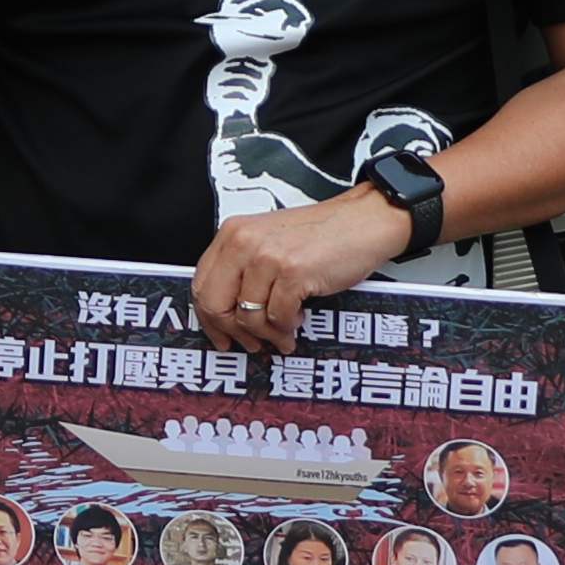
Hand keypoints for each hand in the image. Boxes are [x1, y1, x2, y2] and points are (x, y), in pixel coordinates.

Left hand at [194, 192, 409, 348]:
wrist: (363, 221)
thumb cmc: (321, 233)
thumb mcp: (268, 241)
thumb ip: (242, 269)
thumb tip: (225, 313)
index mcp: (232, 233)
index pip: (201, 284)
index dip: (208, 318)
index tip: (220, 334)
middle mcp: (244, 242)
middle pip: (215, 304)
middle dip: (232, 331)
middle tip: (250, 343)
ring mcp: (267, 257)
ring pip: (248, 316)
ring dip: (267, 334)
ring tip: (282, 334)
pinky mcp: (292, 272)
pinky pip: (277, 317)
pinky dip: (287, 327)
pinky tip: (298, 320)